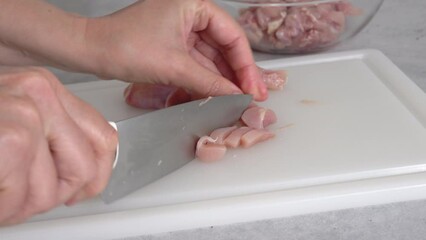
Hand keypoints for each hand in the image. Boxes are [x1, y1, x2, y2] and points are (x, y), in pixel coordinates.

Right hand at [0, 67, 116, 224]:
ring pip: (56, 188)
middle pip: (85, 166)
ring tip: (2, 192)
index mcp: (46, 88)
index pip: (103, 136)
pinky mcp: (12, 138)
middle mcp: (40, 92)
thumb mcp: (14, 122)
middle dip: (56, 194)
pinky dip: (7, 208)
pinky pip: (28, 196)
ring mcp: (29, 112)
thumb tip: (87, 175)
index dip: (98, 173)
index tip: (84, 190)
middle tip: (24, 196)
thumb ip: (54, 139)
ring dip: (24, 205)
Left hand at [85, 0, 267, 102]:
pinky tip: (217, 96)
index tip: (253, 88)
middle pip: (225, 47)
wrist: (90, 51)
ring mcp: (182, 31)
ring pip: (212, 58)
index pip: (232, 36)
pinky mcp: (174, 46)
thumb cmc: (123, 45)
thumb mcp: (174, 66)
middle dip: (236, 74)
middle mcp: (191, 14)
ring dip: (222, 80)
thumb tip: (235, 95)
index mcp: (194, 5)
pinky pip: (198, 64)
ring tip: (236, 101)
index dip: (246, 65)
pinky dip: (206, 80)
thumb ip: (208, 82)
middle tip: (251, 97)